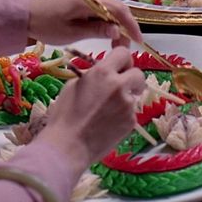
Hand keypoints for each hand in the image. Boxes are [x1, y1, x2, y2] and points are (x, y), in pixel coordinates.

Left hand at [27, 0, 142, 46]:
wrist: (26, 15)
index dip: (131, 25)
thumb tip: (117, 31)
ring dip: (118, 25)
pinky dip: (109, 21)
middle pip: (118, 8)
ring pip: (113, 8)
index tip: (138, 41)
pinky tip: (107, 34)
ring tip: (116, 44)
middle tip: (124, 48)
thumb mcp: (71, 33)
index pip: (118, 9)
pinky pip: (104, 8)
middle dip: (125, 28)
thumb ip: (96, 30)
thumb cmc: (46, 25)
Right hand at [35, 47, 143, 175]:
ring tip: (108, 110)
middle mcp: (119, 85)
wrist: (67, 147)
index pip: (123, 54)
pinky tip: (108, 123)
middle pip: (138, 73)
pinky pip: (131, 112)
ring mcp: (128, 105)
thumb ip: (93, 76)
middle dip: (131, 78)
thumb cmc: (63, 116)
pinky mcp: (131, 121)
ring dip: (126, 98)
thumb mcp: (73, 86)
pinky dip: (123, 115)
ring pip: (135, 94)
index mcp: (102, 72)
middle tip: (121, 86)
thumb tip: (104, 74)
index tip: (118, 66)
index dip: (121, 59)